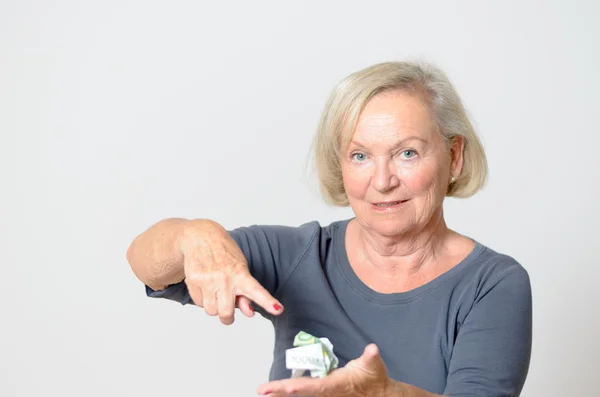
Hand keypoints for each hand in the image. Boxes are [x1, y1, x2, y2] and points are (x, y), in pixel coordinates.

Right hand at [179, 220, 283, 324]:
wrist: (201, 236)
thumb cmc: (224, 254)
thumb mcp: (240, 268)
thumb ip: (246, 292)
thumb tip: (249, 312)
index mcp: (241, 274)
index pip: (256, 291)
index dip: (268, 302)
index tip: (278, 309)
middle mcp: (224, 278)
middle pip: (226, 313)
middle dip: (227, 317)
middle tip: (228, 314)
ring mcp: (207, 280)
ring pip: (211, 311)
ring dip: (214, 306)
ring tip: (215, 291)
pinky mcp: (193, 281)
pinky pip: (199, 302)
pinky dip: (203, 299)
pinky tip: (205, 285)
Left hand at [257, 344, 393, 396]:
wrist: (377, 394)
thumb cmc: (373, 378)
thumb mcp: (374, 366)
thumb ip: (371, 357)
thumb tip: (372, 349)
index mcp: (335, 385)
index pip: (315, 386)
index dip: (302, 387)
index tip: (288, 387)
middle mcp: (326, 392)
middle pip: (301, 392)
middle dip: (281, 391)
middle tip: (262, 390)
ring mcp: (323, 393)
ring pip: (299, 394)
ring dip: (280, 393)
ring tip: (262, 391)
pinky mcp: (322, 391)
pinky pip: (303, 391)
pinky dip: (287, 390)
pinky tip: (275, 391)